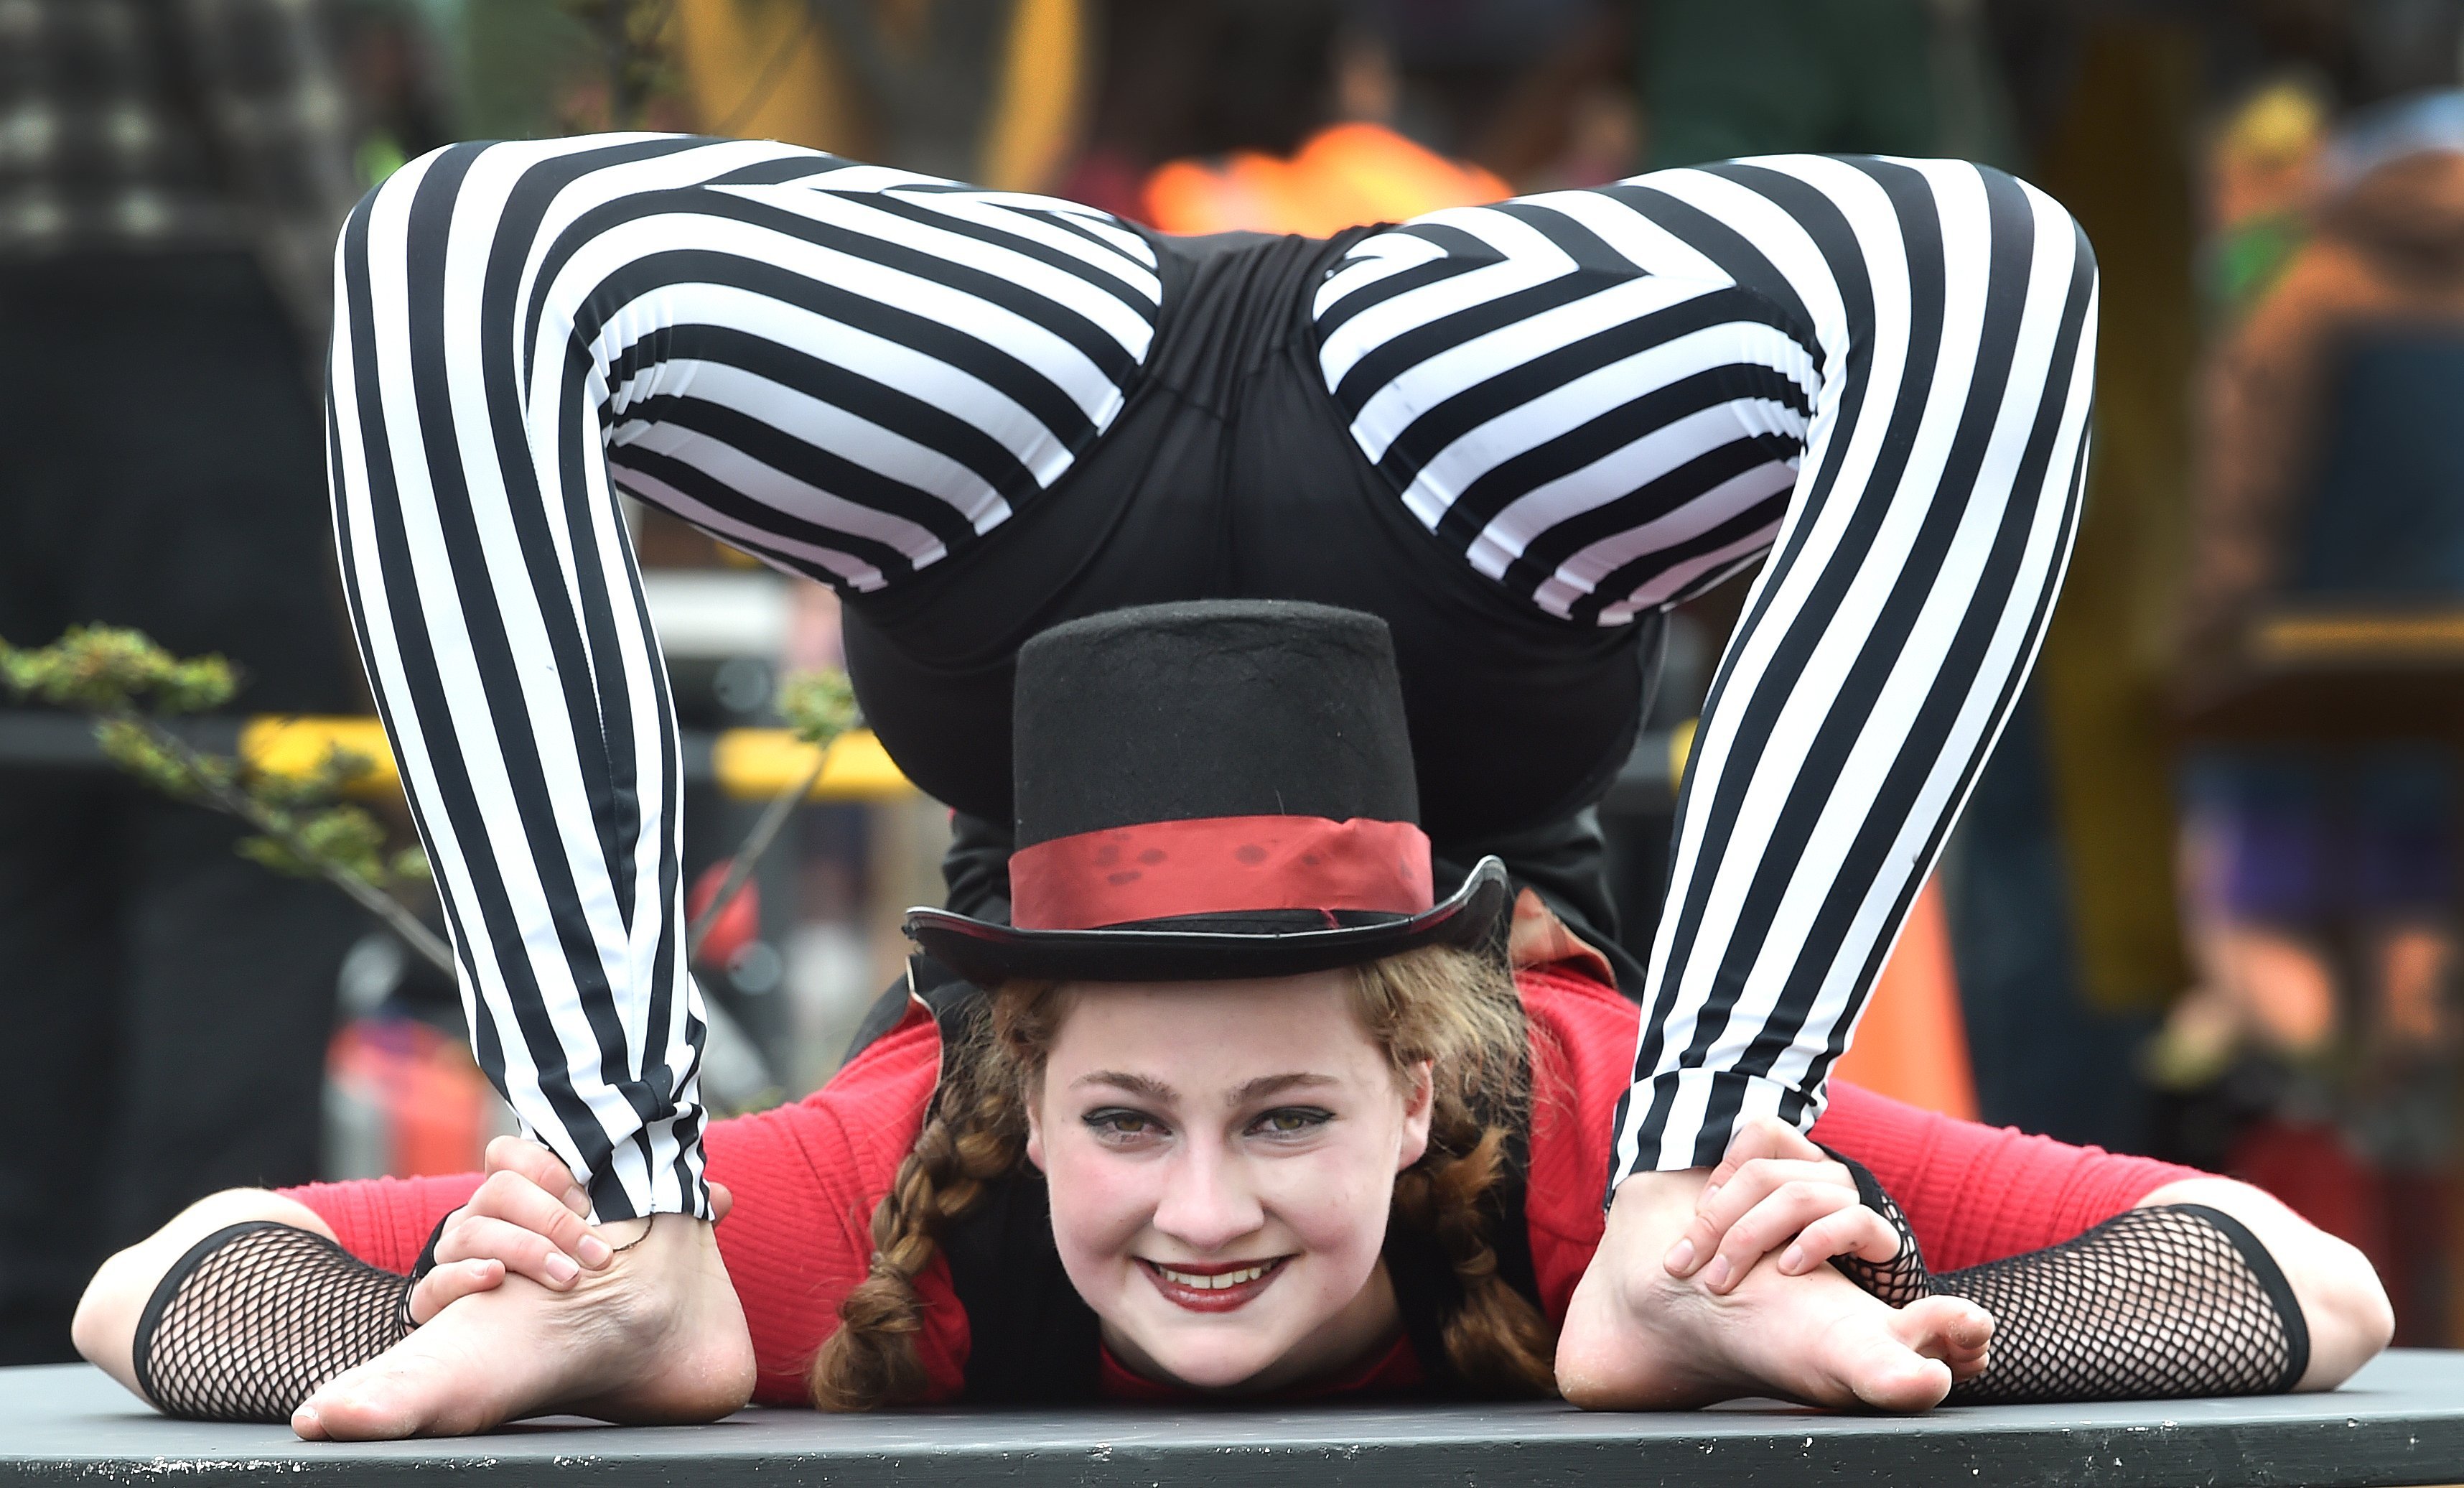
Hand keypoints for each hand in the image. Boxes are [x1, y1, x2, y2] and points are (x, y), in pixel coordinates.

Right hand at [407, 1138, 732, 1323]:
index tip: (586, 1193)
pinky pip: (434, 1283)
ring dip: (523, 1250)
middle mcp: (481, 1219)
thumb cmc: (559, 1274)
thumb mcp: (605, 1242)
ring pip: (470, 1232)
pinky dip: (463, 1277)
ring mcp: (456, 1258)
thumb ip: (657, 1214)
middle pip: (498, 1191)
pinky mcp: (435, 1302)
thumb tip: (722, 1198)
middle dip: (551, 1218)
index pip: (510, 1153)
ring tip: (565, 1276)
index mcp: (519, 1196)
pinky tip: (495, 1281)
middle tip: (597, 1253)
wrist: (493, 1345)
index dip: (545, 1165)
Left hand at [1659, 1116, 1899, 1294]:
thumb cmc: (1811, 1273)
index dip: (1724, 1170)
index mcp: (1801, 1165)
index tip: (1694, 1216)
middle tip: (1683, 1266)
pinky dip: (1813, 1243)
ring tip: (1720, 1279)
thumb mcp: (1768, 1240)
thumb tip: (1684, 1224)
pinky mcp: (1885, 1236)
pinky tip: (1787, 1270)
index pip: (1762, 1132)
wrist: (1876, 1311)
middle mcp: (1829, 1175)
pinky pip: (1852, 1222)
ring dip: (1749, 1238)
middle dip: (1715, 1221)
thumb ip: (1735, 1219)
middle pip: (1763, 1174)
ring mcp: (1858, 1201)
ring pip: (1797, 1196)